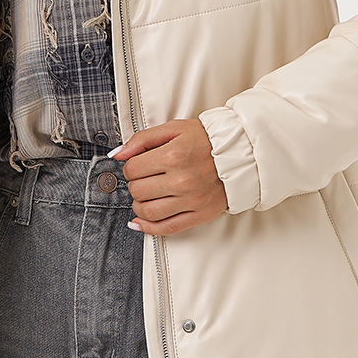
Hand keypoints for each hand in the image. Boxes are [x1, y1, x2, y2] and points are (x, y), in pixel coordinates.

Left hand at [110, 118, 227, 235]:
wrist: (240, 153)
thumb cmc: (206, 139)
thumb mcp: (174, 129)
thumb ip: (142, 139)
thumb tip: (117, 154)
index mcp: (173, 155)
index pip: (132, 169)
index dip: (130, 167)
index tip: (138, 166)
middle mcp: (181, 180)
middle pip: (137, 191)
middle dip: (135, 185)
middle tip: (144, 179)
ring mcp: (191, 200)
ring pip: (147, 211)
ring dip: (139, 205)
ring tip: (146, 196)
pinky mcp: (199, 214)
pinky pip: (166, 228)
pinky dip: (148, 228)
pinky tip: (140, 222)